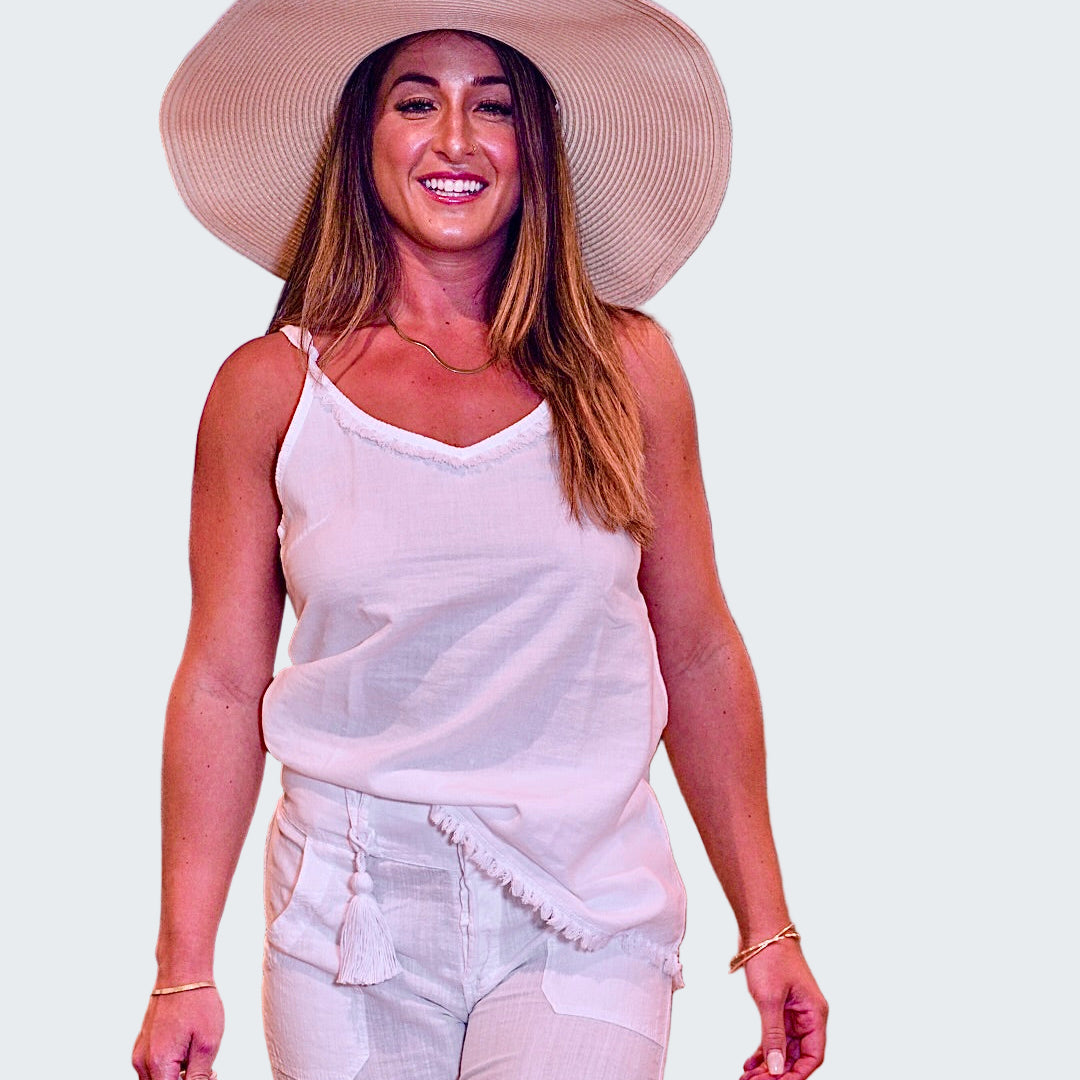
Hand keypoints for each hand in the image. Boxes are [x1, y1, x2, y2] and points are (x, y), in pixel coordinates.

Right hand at [132, 986, 223, 1079]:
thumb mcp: (207, 1044)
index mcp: (159, 1063)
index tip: (209, 1076)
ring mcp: (140, 1053)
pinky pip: (154, 1068)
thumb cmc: (197, 1003)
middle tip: (208, 1069)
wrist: (182, 974)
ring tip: (197, 1057)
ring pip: (157, 1079)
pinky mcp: (142, 1045)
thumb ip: (199, 1076)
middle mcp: (143, 1062)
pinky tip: (187, 1051)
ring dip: (176, 1076)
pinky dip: (170, 1066)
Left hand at [738, 941, 826, 1079]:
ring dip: (768, 1064)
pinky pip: (775, 1036)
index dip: (797, 1074)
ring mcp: (794, 1012)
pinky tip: (750, 1064)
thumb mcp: (770, 1000)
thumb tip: (776, 1068)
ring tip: (749, 1078)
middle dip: (778, 1072)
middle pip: (797, 1055)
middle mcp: (808, 1015)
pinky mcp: (780, 1007)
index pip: (812, 1056)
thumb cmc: (771, 956)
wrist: (762, 929)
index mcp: (814, 1013)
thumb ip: (774, 1036)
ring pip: (784, 1048)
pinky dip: (764, 1050)